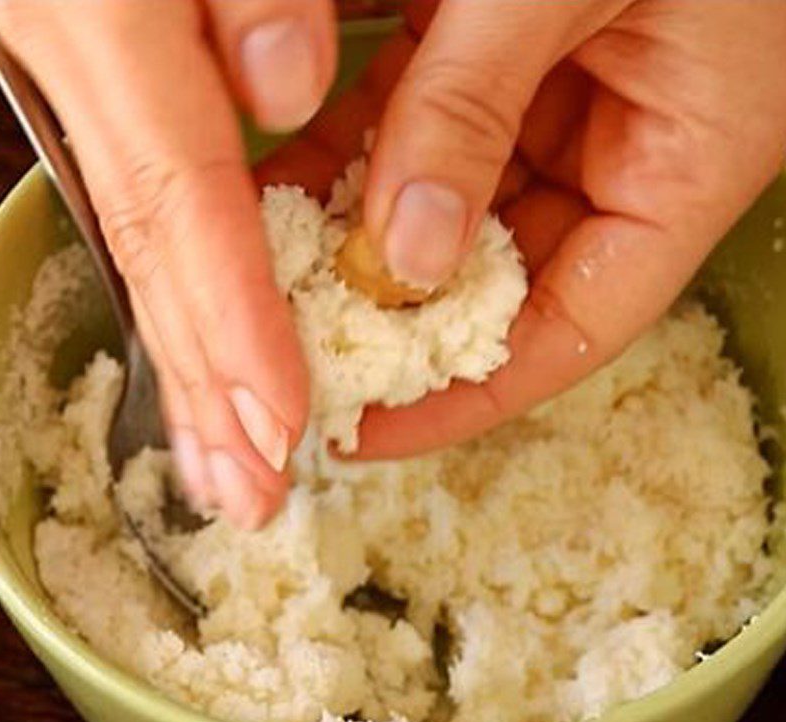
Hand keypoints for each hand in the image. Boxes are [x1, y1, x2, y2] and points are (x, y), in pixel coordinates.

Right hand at [0, 0, 338, 526]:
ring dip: (187, 370)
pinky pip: (145, 209)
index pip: (185, 199)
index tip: (279, 420)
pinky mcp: (87, 74)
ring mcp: (66, 73)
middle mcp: (70, 58)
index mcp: (101, 10)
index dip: (231, 317)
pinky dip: (182, 297)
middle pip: (153, 256)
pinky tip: (211, 362)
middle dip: (204, 388)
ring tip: (226, 470)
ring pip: (138, 250)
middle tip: (246, 495)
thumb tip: (284, 89)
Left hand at [266, 0, 785, 458]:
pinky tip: (282, 183)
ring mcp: (557, 108)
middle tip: (302, 355)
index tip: (376, 428)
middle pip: (500, 282)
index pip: (570, 331)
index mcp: (684, 168)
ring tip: (272, 280)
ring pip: (448, 213)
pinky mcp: (501, 60)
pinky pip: (417, 133)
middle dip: (399, 322)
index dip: (470, 395)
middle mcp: (618, 154)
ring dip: (359, 244)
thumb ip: (476, 107)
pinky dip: (352, 161)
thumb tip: (403, 251)